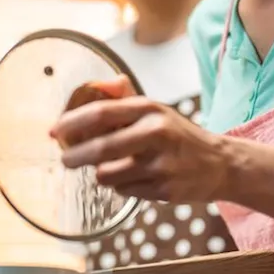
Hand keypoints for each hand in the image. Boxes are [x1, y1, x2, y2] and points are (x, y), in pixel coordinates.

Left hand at [49, 75, 231, 202]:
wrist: (220, 164)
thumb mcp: (155, 110)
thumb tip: (98, 82)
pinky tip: (136, 178)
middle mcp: (156, 134)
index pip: (101, 113)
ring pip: (108, 175)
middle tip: (65, 160)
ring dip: (102, 174)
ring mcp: (161, 164)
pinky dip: (122, 187)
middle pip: (100, 148)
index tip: (54, 131)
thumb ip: (124, 97)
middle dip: (75, 156)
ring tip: (113, 168)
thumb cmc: (177, 135)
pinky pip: (124, 191)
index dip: (72, 122)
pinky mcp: (164, 189)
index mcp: (149, 109)